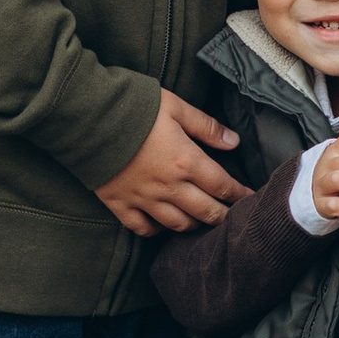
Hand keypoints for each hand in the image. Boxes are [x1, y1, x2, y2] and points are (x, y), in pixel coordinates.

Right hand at [94, 90, 240, 236]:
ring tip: (202, 222)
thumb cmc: (134, 106)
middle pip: (205, 212)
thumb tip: (234, 142)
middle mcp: (168, 186)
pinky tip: (162, 225)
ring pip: (177, 224)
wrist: (88, 117)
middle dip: (223, 216)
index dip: (240, 195)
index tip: (251, 200)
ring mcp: (143, 199)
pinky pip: (143, 228)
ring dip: (194, 226)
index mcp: (185, 161)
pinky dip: (156, 231)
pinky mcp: (119, 204)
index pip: (222, 186)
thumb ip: (206, 127)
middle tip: (233, 218)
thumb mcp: (176, 107)